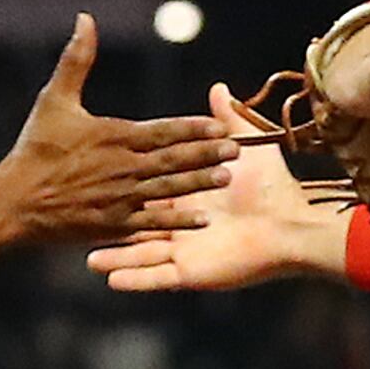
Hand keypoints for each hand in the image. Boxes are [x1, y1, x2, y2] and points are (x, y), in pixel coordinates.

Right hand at [0, 17, 231, 245]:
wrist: (13, 202)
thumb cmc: (34, 149)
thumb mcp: (54, 99)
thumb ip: (77, 59)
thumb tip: (85, 18)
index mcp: (114, 136)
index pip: (164, 129)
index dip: (194, 127)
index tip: (219, 124)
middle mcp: (122, 167)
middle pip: (174, 158)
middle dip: (208, 153)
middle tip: (237, 149)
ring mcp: (119, 198)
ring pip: (169, 188)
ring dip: (200, 182)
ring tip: (226, 177)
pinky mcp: (113, 225)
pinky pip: (153, 221)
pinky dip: (178, 220)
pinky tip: (203, 218)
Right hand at [87, 121, 347, 294]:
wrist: (292, 229)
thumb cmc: (271, 186)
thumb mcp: (246, 144)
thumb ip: (228, 117)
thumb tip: (217, 87)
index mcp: (187, 193)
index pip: (150, 183)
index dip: (126, 178)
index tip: (95, 170)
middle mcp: (180, 221)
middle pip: (137, 218)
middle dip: (109, 219)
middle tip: (78, 215)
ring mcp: (183, 248)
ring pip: (140, 253)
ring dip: (114, 258)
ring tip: (87, 262)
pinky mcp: (190, 271)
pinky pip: (156, 277)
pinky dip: (136, 279)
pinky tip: (110, 280)